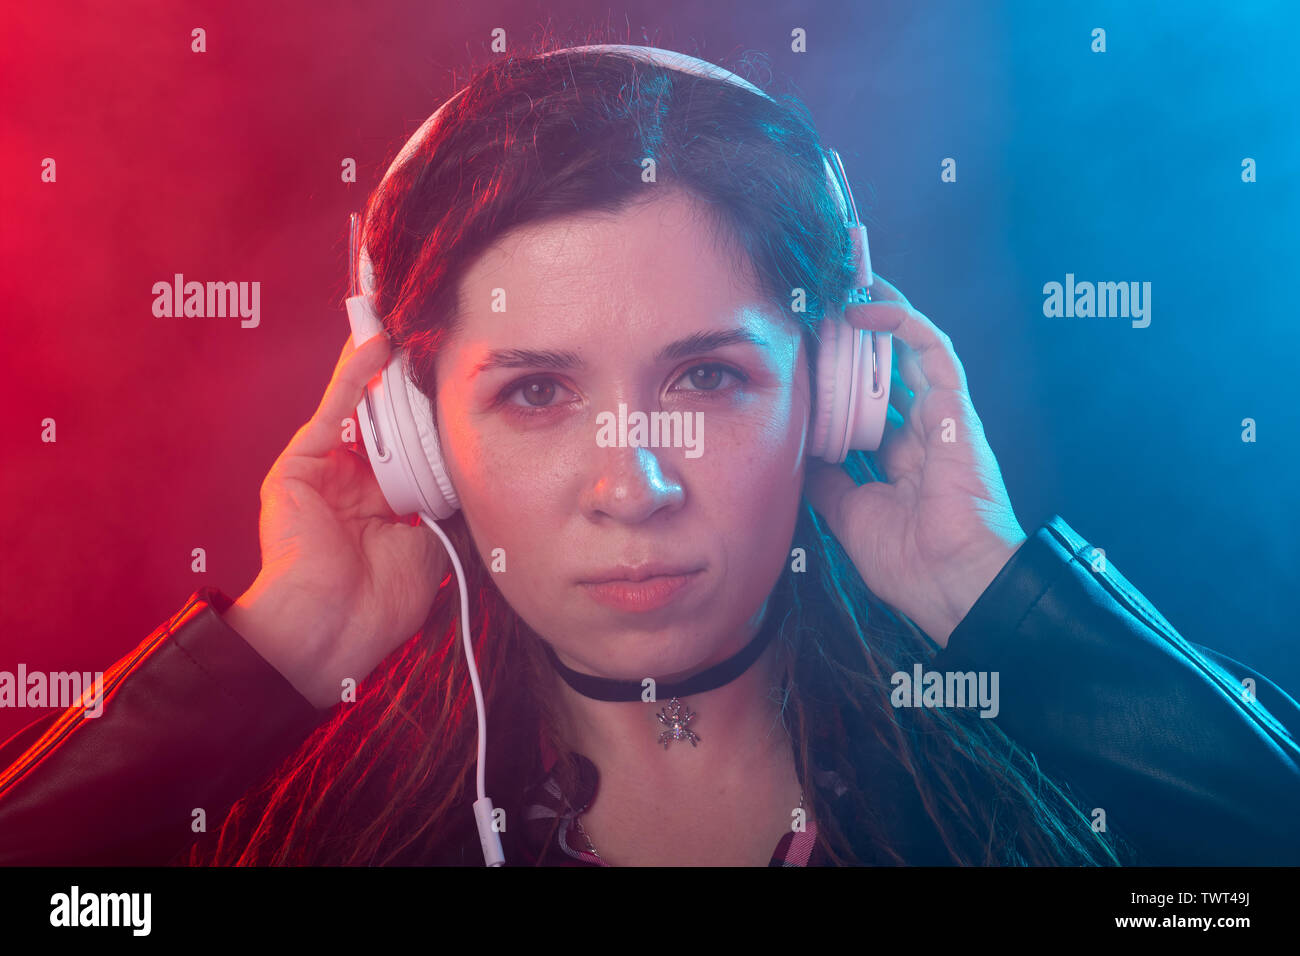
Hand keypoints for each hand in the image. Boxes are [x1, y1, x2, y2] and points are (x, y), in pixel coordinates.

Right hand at [225, 334, 448, 707]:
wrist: (332, 634)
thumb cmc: (379, 603)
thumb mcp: (432, 539)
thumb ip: (444, 496)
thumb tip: (470, 459)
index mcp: (386, 501)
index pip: (413, 443)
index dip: (434, 412)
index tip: (460, 376)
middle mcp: (355, 481)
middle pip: (388, 418)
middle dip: (411, 380)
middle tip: (437, 334)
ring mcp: (326, 472)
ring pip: (359, 406)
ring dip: (382, 364)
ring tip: (403, 319)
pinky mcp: (300, 467)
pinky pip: (332, 413)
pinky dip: (354, 376)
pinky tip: (376, 344)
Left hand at [804, 275, 1026, 648]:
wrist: (956, 582)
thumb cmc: (911, 563)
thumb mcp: (849, 515)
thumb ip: (826, 481)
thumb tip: (796, 450)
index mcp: (900, 463)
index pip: (865, 407)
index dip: (836, 381)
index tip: (802, 359)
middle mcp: (922, 435)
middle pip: (883, 373)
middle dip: (852, 341)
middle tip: (814, 311)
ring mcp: (942, 419)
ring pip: (906, 350)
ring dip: (874, 318)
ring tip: (837, 290)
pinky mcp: (957, 408)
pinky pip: (931, 350)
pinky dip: (901, 321)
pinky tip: (865, 307)